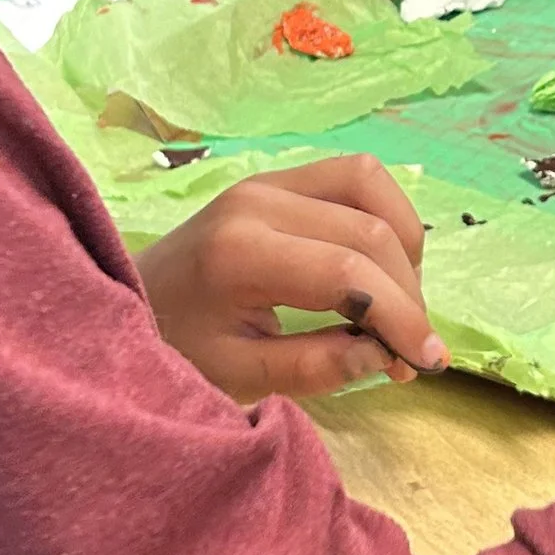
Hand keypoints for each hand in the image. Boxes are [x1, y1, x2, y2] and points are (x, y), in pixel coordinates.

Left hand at [132, 157, 444, 402]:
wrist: (127, 302)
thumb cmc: (174, 347)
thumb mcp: (239, 376)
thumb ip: (317, 367)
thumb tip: (388, 354)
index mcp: (240, 253)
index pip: (349, 271)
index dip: (402, 317)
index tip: (427, 363)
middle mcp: (258, 201)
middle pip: (370, 230)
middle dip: (409, 295)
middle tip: (411, 353)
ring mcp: (269, 181)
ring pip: (373, 185)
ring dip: (403, 248)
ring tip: (397, 306)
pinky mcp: (277, 179)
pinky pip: (355, 178)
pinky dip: (383, 220)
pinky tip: (379, 270)